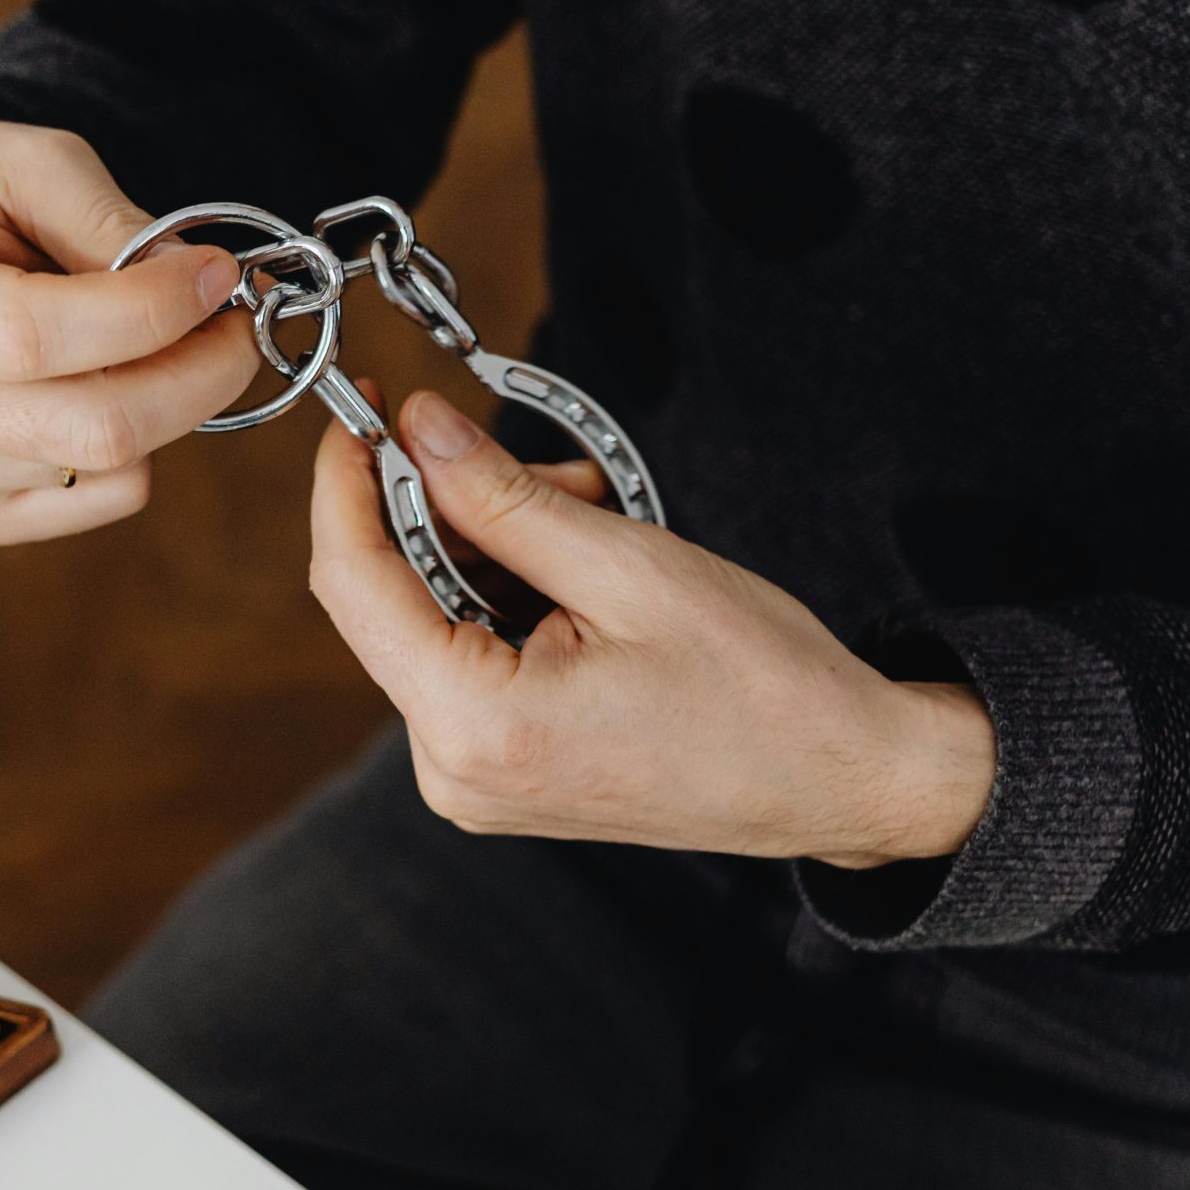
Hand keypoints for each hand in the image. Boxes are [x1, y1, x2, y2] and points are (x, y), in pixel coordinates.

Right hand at [0, 115, 257, 542]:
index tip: (217, 275)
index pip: (30, 335)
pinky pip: (96, 500)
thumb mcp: (27, 160)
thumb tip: (201, 289)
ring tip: (159, 337)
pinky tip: (109, 384)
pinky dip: (136, 447)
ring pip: (105, 464)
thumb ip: (109, 221)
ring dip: (168, 399)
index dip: (146, 313)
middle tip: (238, 323)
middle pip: (85, 426)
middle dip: (197, 373)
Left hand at [308, 389, 997, 865]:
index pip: (353, 581)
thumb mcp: (627, 564)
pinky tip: (590, 573)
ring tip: (602, 519)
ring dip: (500, 548)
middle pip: (393, 598)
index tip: (366, 408)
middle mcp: (454, 772)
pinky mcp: (505, 773)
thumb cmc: (762, 688)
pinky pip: (471, 657)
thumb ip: (502, 496)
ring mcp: (476, 782)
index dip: (347, 481)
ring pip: (437, 618)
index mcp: (475, 729)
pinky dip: (514, 596)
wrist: (843, 779)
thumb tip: (419, 430)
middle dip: (456, 511)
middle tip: (558, 471)